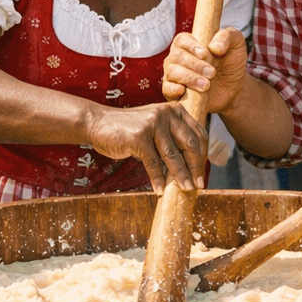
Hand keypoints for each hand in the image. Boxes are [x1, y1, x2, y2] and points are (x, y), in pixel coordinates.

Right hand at [84, 101, 205, 193]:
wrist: (99, 123)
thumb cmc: (129, 129)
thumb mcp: (155, 127)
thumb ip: (172, 138)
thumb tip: (191, 166)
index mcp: (174, 110)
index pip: (198, 134)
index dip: (203, 155)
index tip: (202, 172)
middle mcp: (166, 113)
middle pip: (190, 144)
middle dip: (196, 167)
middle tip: (198, 184)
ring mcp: (152, 123)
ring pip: (173, 155)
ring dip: (181, 176)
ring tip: (186, 189)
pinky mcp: (139, 136)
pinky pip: (153, 163)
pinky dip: (157, 179)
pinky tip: (159, 191)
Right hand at [162, 27, 247, 115]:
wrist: (234, 88)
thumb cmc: (232, 62)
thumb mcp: (236, 44)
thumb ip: (227, 37)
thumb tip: (214, 47)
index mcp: (189, 43)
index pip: (181, 40)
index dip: (191, 46)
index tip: (205, 54)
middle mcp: (178, 57)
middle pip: (176, 57)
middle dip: (194, 65)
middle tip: (212, 73)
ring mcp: (174, 74)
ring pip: (171, 72)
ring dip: (189, 78)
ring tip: (207, 85)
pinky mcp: (174, 91)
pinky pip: (166, 89)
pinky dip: (172, 89)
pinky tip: (183, 91)